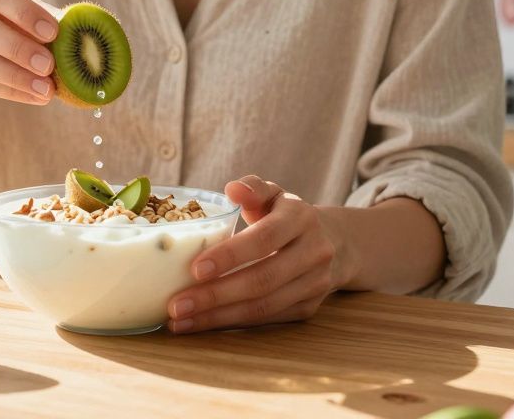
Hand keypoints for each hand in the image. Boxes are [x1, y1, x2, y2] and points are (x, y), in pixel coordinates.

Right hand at [0, 0, 58, 104]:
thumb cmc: (3, 24)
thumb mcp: (22, 14)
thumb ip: (45, 18)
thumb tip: (80, 29)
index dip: (25, 12)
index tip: (53, 32)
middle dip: (19, 49)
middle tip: (49, 65)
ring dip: (16, 76)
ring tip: (46, 88)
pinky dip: (11, 92)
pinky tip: (35, 97)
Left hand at [166, 175, 350, 332]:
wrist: (337, 243)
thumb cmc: (287, 215)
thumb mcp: (274, 194)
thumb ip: (253, 188)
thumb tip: (232, 189)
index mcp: (301, 219)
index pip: (264, 238)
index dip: (230, 255)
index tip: (195, 269)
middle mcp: (314, 253)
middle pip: (262, 279)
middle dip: (216, 296)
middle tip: (176, 305)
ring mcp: (314, 284)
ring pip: (263, 307)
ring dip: (218, 317)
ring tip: (181, 321)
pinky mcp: (308, 308)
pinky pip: (266, 319)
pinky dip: (232, 324)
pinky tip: (202, 324)